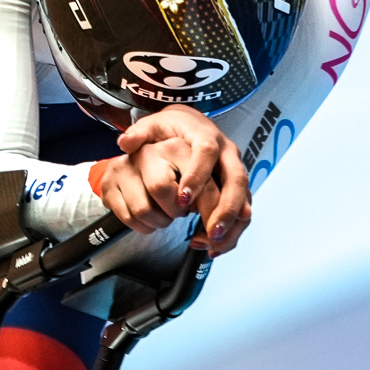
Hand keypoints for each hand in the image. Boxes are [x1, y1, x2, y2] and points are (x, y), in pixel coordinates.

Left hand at [98, 105, 252, 254]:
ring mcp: (234, 171)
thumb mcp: (154, 126)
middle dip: (226, 208)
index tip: (182, 199)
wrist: (190, 124)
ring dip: (232, 224)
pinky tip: (214, 246)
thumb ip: (140, 133)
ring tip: (214, 244)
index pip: (206, 153)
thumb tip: (125, 142)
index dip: (197, 176)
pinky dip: (231, 230)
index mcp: (206, 137)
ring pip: (244, 199)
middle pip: (236, 180)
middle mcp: (226, 154)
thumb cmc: (173, 128)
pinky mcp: (236, 187)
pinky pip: (241, 211)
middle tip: (211, 231)